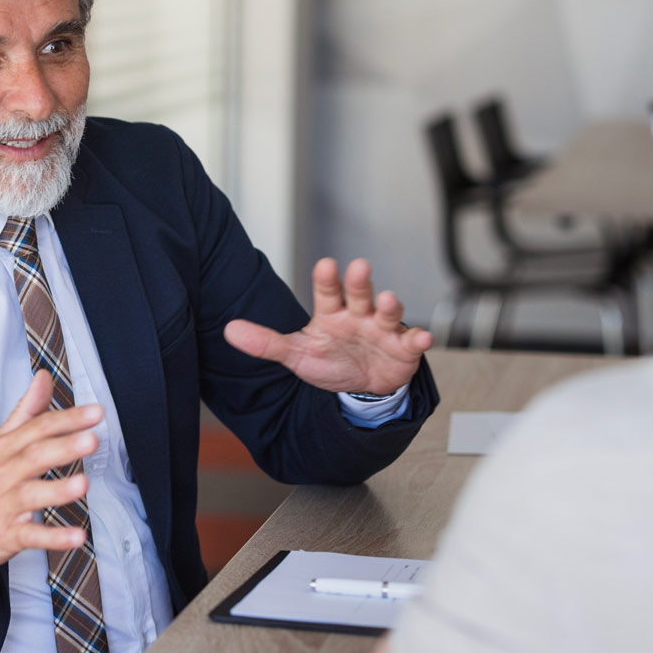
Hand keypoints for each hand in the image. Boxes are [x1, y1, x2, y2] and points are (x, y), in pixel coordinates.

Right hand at [0, 370, 100, 566]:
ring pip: (31, 495)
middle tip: (91, 440)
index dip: (67, 420)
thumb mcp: (2, 442)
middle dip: (63, 447)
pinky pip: (32, 535)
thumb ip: (27, 411)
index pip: (37, 428)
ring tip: (83, 484)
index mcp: (4, 448)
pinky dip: (54, 537)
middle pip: (33, 456)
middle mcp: (3, 473)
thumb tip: (44, 378)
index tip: (96, 413)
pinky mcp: (9, 534)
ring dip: (58, 490)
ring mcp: (5, 504)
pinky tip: (77, 536)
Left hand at [223, 258, 432, 395]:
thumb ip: (266, 342)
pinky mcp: (404, 349)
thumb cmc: (331, 361)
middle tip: (359, 267)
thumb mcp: (296, 354)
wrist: (362, 387)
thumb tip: (229, 330)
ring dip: (391, 306)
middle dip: (359, 282)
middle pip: (359, 294)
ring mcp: (383, 330)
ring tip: (389, 300)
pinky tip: (422, 338)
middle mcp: (359, 315)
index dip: (326, 279)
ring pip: (388, 314)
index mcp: (332, 313)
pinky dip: (419, 339)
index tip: (325, 265)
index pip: (327, 292)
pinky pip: (413, 341)